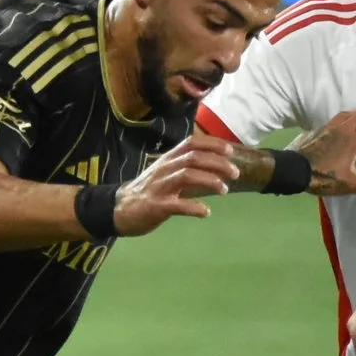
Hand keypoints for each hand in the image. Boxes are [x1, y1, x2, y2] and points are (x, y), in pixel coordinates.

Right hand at [113, 130, 239, 234]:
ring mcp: (160, 187)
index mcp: (168, 159)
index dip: (213, 144)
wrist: (119, 208)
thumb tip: (215, 164)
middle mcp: (164, 168)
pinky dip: (195, 208)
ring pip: (187, 176)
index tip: (231, 150)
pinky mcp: (157, 206)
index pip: (192, 143)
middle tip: (235, 173)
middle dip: (218, 163)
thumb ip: (185, 166)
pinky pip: (178, 205)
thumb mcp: (165, 172)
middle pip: (194, 158)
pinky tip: (206, 212)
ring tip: (224, 190)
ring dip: (210, 181)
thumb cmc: (148, 190)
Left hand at [296, 105, 355, 196]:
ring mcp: (331, 127)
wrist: (293, 169)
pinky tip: (347, 119)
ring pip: (351, 114)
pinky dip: (349, 115)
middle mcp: (345, 130)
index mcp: (354, 141)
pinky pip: (339, 117)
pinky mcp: (320, 129)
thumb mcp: (349, 184)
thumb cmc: (322, 177)